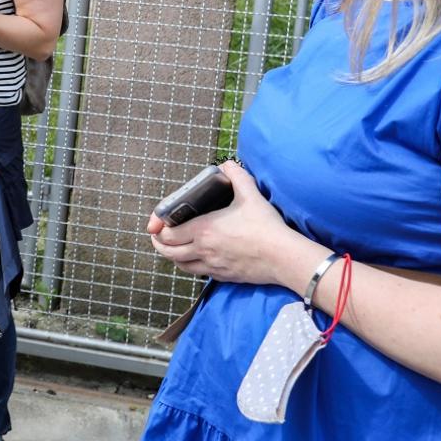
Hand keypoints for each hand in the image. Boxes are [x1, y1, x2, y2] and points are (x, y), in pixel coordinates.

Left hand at [147, 161, 307, 286]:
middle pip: (169, 252)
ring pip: (182, 265)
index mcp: (203, 229)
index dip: (158, 230)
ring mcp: (213, 265)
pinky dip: (191, 266)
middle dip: (160, 244)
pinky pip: (199, 273)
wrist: (284, 256)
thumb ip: (236, 175)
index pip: (168, 234)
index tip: (157, 225)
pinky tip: (196, 259)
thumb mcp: (250, 194)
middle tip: (159, 238)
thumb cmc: (266, 226)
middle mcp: (203, 249)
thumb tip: (227, 164)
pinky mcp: (224, 276)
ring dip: (173, 257)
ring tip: (173, 249)